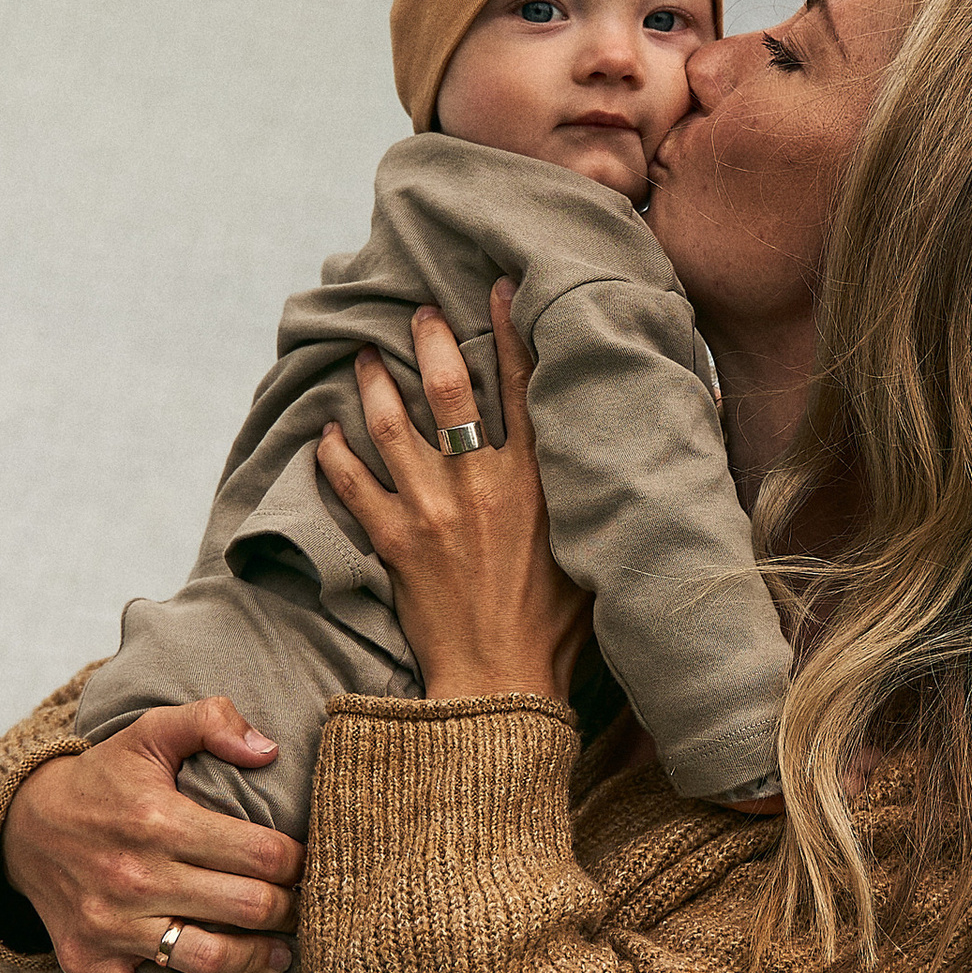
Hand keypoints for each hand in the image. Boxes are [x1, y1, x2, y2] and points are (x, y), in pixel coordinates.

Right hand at [2, 698, 300, 972]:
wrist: (24, 825)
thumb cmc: (104, 779)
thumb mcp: (150, 732)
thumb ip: (212, 722)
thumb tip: (268, 750)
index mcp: (159, 819)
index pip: (262, 854)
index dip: (302, 864)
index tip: (313, 866)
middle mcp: (135, 876)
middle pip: (247, 908)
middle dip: (291, 912)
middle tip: (308, 909)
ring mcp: (109, 926)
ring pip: (209, 958)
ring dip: (260, 961)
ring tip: (283, 954)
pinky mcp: (88, 964)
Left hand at [316, 288, 591, 707]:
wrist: (502, 684)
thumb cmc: (558, 628)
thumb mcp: (592, 549)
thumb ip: (598, 493)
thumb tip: (646, 443)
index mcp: (535, 481)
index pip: (521, 388)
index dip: (507, 331)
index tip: (494, 289)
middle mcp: (480, 485)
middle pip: (449, 392)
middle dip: (431, 342)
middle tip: (415, 314)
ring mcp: (432, 511)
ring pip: (392, 427)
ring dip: (375, 385)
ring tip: (365, 357)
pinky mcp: (394, 543)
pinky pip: (353, 485)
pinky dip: (334, 455)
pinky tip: (326, 433)